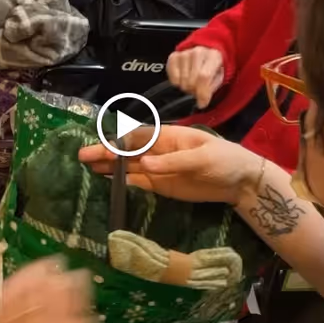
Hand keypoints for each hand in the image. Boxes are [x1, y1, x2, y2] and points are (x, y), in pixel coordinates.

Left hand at [0, 259, 103, 322]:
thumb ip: (85, 321)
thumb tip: (80, 291)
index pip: (65, 291)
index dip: (70, 278)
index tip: (75, 274)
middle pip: (38, 287)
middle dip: (46, 271)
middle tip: (54, 265)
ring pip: (15, 294)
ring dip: (24, 277)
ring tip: (34, 271)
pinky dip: (2, 295)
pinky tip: (9, 288)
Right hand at [79, 125, 262, 204]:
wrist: (241, 182)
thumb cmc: (226, 160)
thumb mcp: (202, 158)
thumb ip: (173, 162)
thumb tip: (144, 164)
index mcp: (168, 137)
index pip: (138, 136)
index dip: (119, 140)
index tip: (103, 146)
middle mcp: (159, 151)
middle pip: (128, 151)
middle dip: (106, 153)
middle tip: (82, 155)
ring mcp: (159, 169)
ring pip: (128, 167)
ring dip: (109, 167)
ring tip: (85, 167)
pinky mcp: (162, 186)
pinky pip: (138, 183)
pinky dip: (122, 183)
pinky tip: (105, 181)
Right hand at [166, 47, 224, 109]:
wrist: (205, 55)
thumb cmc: (212, 68)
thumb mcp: (218, 78)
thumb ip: (210, 89)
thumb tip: (201, 100)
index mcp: (213, 56)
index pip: (204, 77)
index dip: (202, 93)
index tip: (201, 103)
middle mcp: (198, 52)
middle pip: (191, 80)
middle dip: (194, 91)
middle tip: (197, 91)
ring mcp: (185, 53)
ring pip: (182, 80)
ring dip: (186, 87)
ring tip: (191, 84)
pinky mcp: (174, 57)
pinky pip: (173, 78)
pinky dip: (178, 84)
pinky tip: (183, 80)